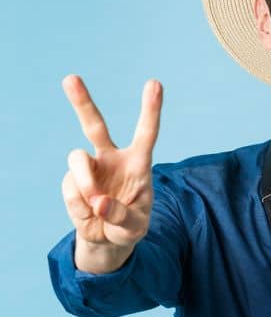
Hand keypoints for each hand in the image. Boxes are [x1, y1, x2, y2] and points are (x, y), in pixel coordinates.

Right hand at [61, 75, 162, 250]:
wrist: (106, 239)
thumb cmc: (129, 226)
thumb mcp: (135, 228)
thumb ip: (121, 216)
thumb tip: (99, 202)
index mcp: (137, 163)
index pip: (146, 133)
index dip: (151, 109)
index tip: (155, 83)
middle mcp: (111, 159)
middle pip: (94, 126)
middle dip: (82, 102)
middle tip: (70, 78)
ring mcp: (89, 168)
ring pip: (76, 158)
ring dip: (85, 183)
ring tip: (95, 206)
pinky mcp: (71, 181)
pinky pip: (70, 189)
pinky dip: (79, 207)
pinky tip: (89, 215)